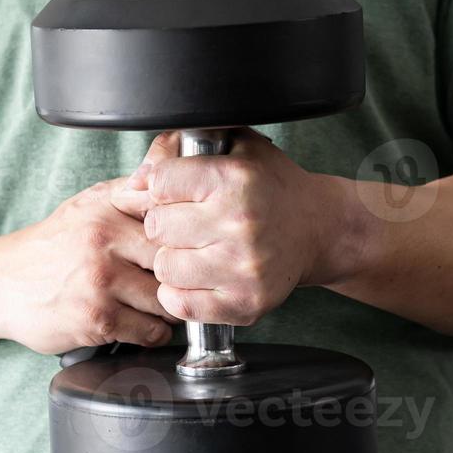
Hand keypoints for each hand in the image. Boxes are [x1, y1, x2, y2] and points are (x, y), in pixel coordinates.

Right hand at [0, 180, 175, 354]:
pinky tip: (138, 321)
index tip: (188, 249)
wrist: (2, 284)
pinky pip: (149, 331)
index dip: (187, 240)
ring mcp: (100, 283)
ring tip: (155, 301)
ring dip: (168, 308)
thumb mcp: (92, 203)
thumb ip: (135, 185)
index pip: (173, 222)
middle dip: (181, 276)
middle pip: (174, 263)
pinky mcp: (96, 320)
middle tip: (176, 281)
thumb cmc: (54, 244)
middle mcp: (103, 243)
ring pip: (167, 300)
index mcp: (107, 210)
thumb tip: (175, 144)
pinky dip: (151, 332)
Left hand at [112, 130, 342, 326]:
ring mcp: (243, 268)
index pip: (159, 184)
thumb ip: (177, 150)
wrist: (319, 229)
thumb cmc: (271, 187)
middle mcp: (240, 223)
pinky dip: (181, 292)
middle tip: (191, 224)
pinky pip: (180, 303)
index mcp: (235, 179)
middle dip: (167, 224)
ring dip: (173, 259)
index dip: (164, 188)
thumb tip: (133, 183)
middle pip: (156, 227)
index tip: (181, 193)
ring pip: (164, 267)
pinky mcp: (244, 303)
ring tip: (198, 250)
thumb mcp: (233, 148)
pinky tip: (200, 276)